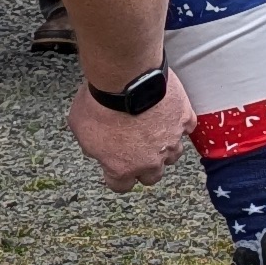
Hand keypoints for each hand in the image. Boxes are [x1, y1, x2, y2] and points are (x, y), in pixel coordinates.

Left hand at [64, 73, 193, 190]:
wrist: (124, 78)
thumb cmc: (99, 102)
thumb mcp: (79, 127)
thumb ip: (91, 145)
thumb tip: (95, 147)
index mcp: (122, 168)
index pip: (121, 186)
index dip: (117, 175)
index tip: (115, 165)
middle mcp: (149, 161)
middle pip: (152, 176)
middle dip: (144, 165)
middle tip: (136, 149)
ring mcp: (170, 141)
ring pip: (173, 155)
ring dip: (164, 147)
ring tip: (155, 132)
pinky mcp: (183, 119)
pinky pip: (186, 127)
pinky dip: (179, 122)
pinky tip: (170, 114)